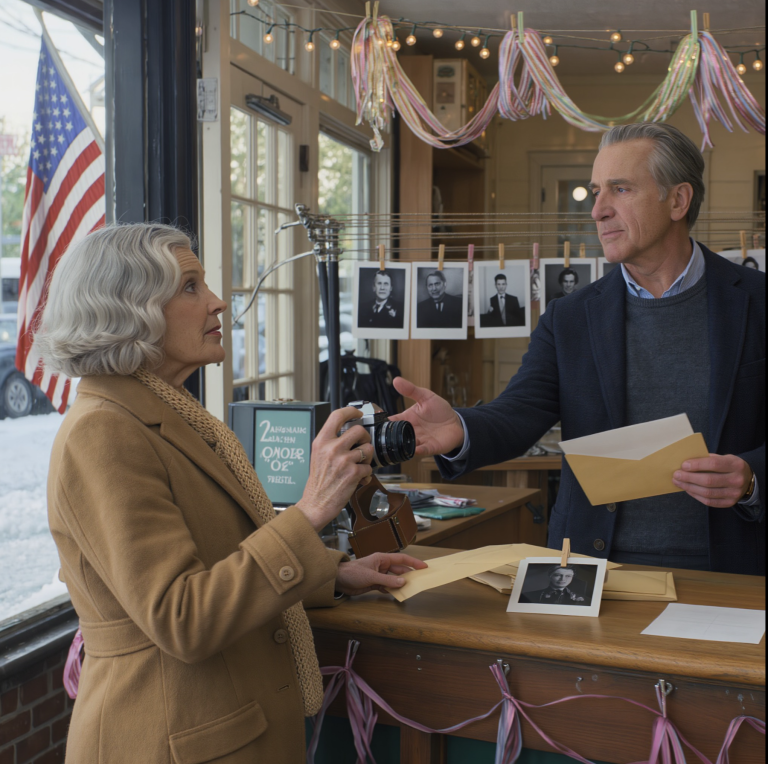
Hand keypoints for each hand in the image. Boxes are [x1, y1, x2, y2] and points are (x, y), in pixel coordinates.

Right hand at [295, 407, 372, 530]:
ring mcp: (343, 460)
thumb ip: (331, 443)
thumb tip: (348, 433)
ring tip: (359, 466)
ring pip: (368, 448)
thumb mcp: (318, 455)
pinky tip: (358, 479)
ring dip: (367, 458)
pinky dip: (366, 474)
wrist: (316, 504)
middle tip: (362, 446)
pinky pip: (369, 467)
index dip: (351, 411)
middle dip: (365, 438)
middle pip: (359, 430)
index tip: (358, 413)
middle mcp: (332, 448)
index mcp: (321, 441)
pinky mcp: (353, 473)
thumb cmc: (318, 482)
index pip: (337, 416)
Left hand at [335, 553, 427, 595]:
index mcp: (382, 559)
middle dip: (409, 575)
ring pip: (394, 579)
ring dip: (400, 584)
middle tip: (420, 581)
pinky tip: (397, 594)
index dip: (413, 562)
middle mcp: (382, 566)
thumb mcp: (372, 576)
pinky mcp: (374, 583)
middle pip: (399, 570)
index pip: (401, 559)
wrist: (338, 580)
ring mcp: (379, 575)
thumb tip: (403, 582)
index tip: (424, 566)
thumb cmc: (353, 572)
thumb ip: (388, 580)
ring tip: (411, 589)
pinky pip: (387, 586)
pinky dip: (392, 590)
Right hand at [389, 377, 464, 456]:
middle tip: (383, 438)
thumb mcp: (425, 396)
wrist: (456, 422)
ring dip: (403, 445)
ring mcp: (420, 440)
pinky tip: (414, 450)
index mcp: (407, 419)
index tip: (377, 424)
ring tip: (398, 444)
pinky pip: (422, 450)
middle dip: (390, 438)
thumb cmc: (439, 410)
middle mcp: (411, 431)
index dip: (383, 424)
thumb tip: (396, 380)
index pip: (391, 422)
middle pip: (396, 436)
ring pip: (407, 445)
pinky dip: (417, 451)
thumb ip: (411, 390)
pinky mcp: (430, 447)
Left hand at [673, 454, 752, 507]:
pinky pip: (709, 501)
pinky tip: (687, 489)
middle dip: (689, 477)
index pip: (714, 464)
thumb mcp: (723, 458)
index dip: (697, 465)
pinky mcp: (729, 503)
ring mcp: (734, 494)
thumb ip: (707, 459)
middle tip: (676, 474)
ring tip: (678, 482)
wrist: (746, 479)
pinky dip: (695, 495)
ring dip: (689, 487)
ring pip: (707, 493)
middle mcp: (737, 480)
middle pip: (709, 480)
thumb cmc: (728, 466)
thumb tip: (685, 463)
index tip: (683, 465)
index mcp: (736, 465)